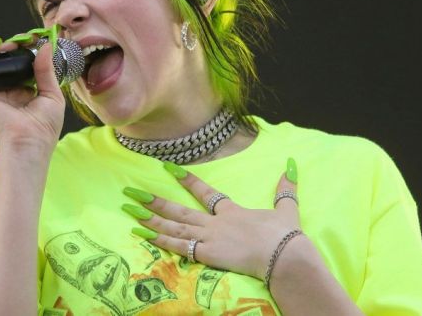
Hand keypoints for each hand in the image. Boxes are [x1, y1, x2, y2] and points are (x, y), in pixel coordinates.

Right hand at [0, 30, 65, 159]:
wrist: (28, 142)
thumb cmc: (44, 127)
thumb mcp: (53, 95)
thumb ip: (47, 71)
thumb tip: (46, 48)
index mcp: (28, 91)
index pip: (26, 65)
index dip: (29, 51)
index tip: (35, 39)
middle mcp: (11, 90)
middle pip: (10, 62)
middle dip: (15, 48)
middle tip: (23, 40)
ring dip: (1, 50)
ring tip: (10, 45)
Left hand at [125, 159, 300, 280]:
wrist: (285, 255)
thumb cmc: (286, 236)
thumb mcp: (287, 210)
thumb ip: (285, 190)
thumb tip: (291, 165)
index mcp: (232, 211)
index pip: (205, 193)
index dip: (187, 180)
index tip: (168, 169)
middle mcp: (216, 222)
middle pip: (180, 210)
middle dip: (155, 201)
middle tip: (133, 192)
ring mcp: (210, 238)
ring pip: (174, 226)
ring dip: (151, 218)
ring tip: (130, 210)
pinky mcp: (207, 254)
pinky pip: (178, 246)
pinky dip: (159, 239)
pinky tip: (143, 234)